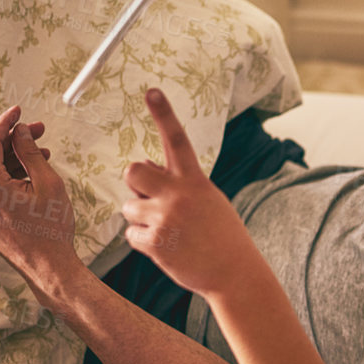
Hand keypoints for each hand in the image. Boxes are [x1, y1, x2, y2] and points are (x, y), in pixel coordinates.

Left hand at [0, 105, 80, 289]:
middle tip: (38, 131)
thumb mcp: (48, 183)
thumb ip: (30, 152)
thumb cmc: (51, 229)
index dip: (5, 122)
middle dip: (13, 140)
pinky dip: (7, 174)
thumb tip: (20, 131)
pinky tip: (29, 171)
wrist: (48, 267)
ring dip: (12, 157)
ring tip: (40, 152)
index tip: (19, 111)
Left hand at [122, 88, 262, 298]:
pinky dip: (143, 242)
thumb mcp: (207, 199)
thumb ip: (177, 182)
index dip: (163, 113)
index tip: (151, 91)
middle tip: (150, 199)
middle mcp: (178, 194)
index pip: (176, 139)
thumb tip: (142, 167)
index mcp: (195, 179)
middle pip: (132, 171)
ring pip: (128, 207)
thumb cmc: (220, 234)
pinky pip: (130, 234)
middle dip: (135, 184)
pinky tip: (166, 248)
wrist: (235, 273)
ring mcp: (165, 218)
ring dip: (140, 218)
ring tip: (168, 231)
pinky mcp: (155, 242)